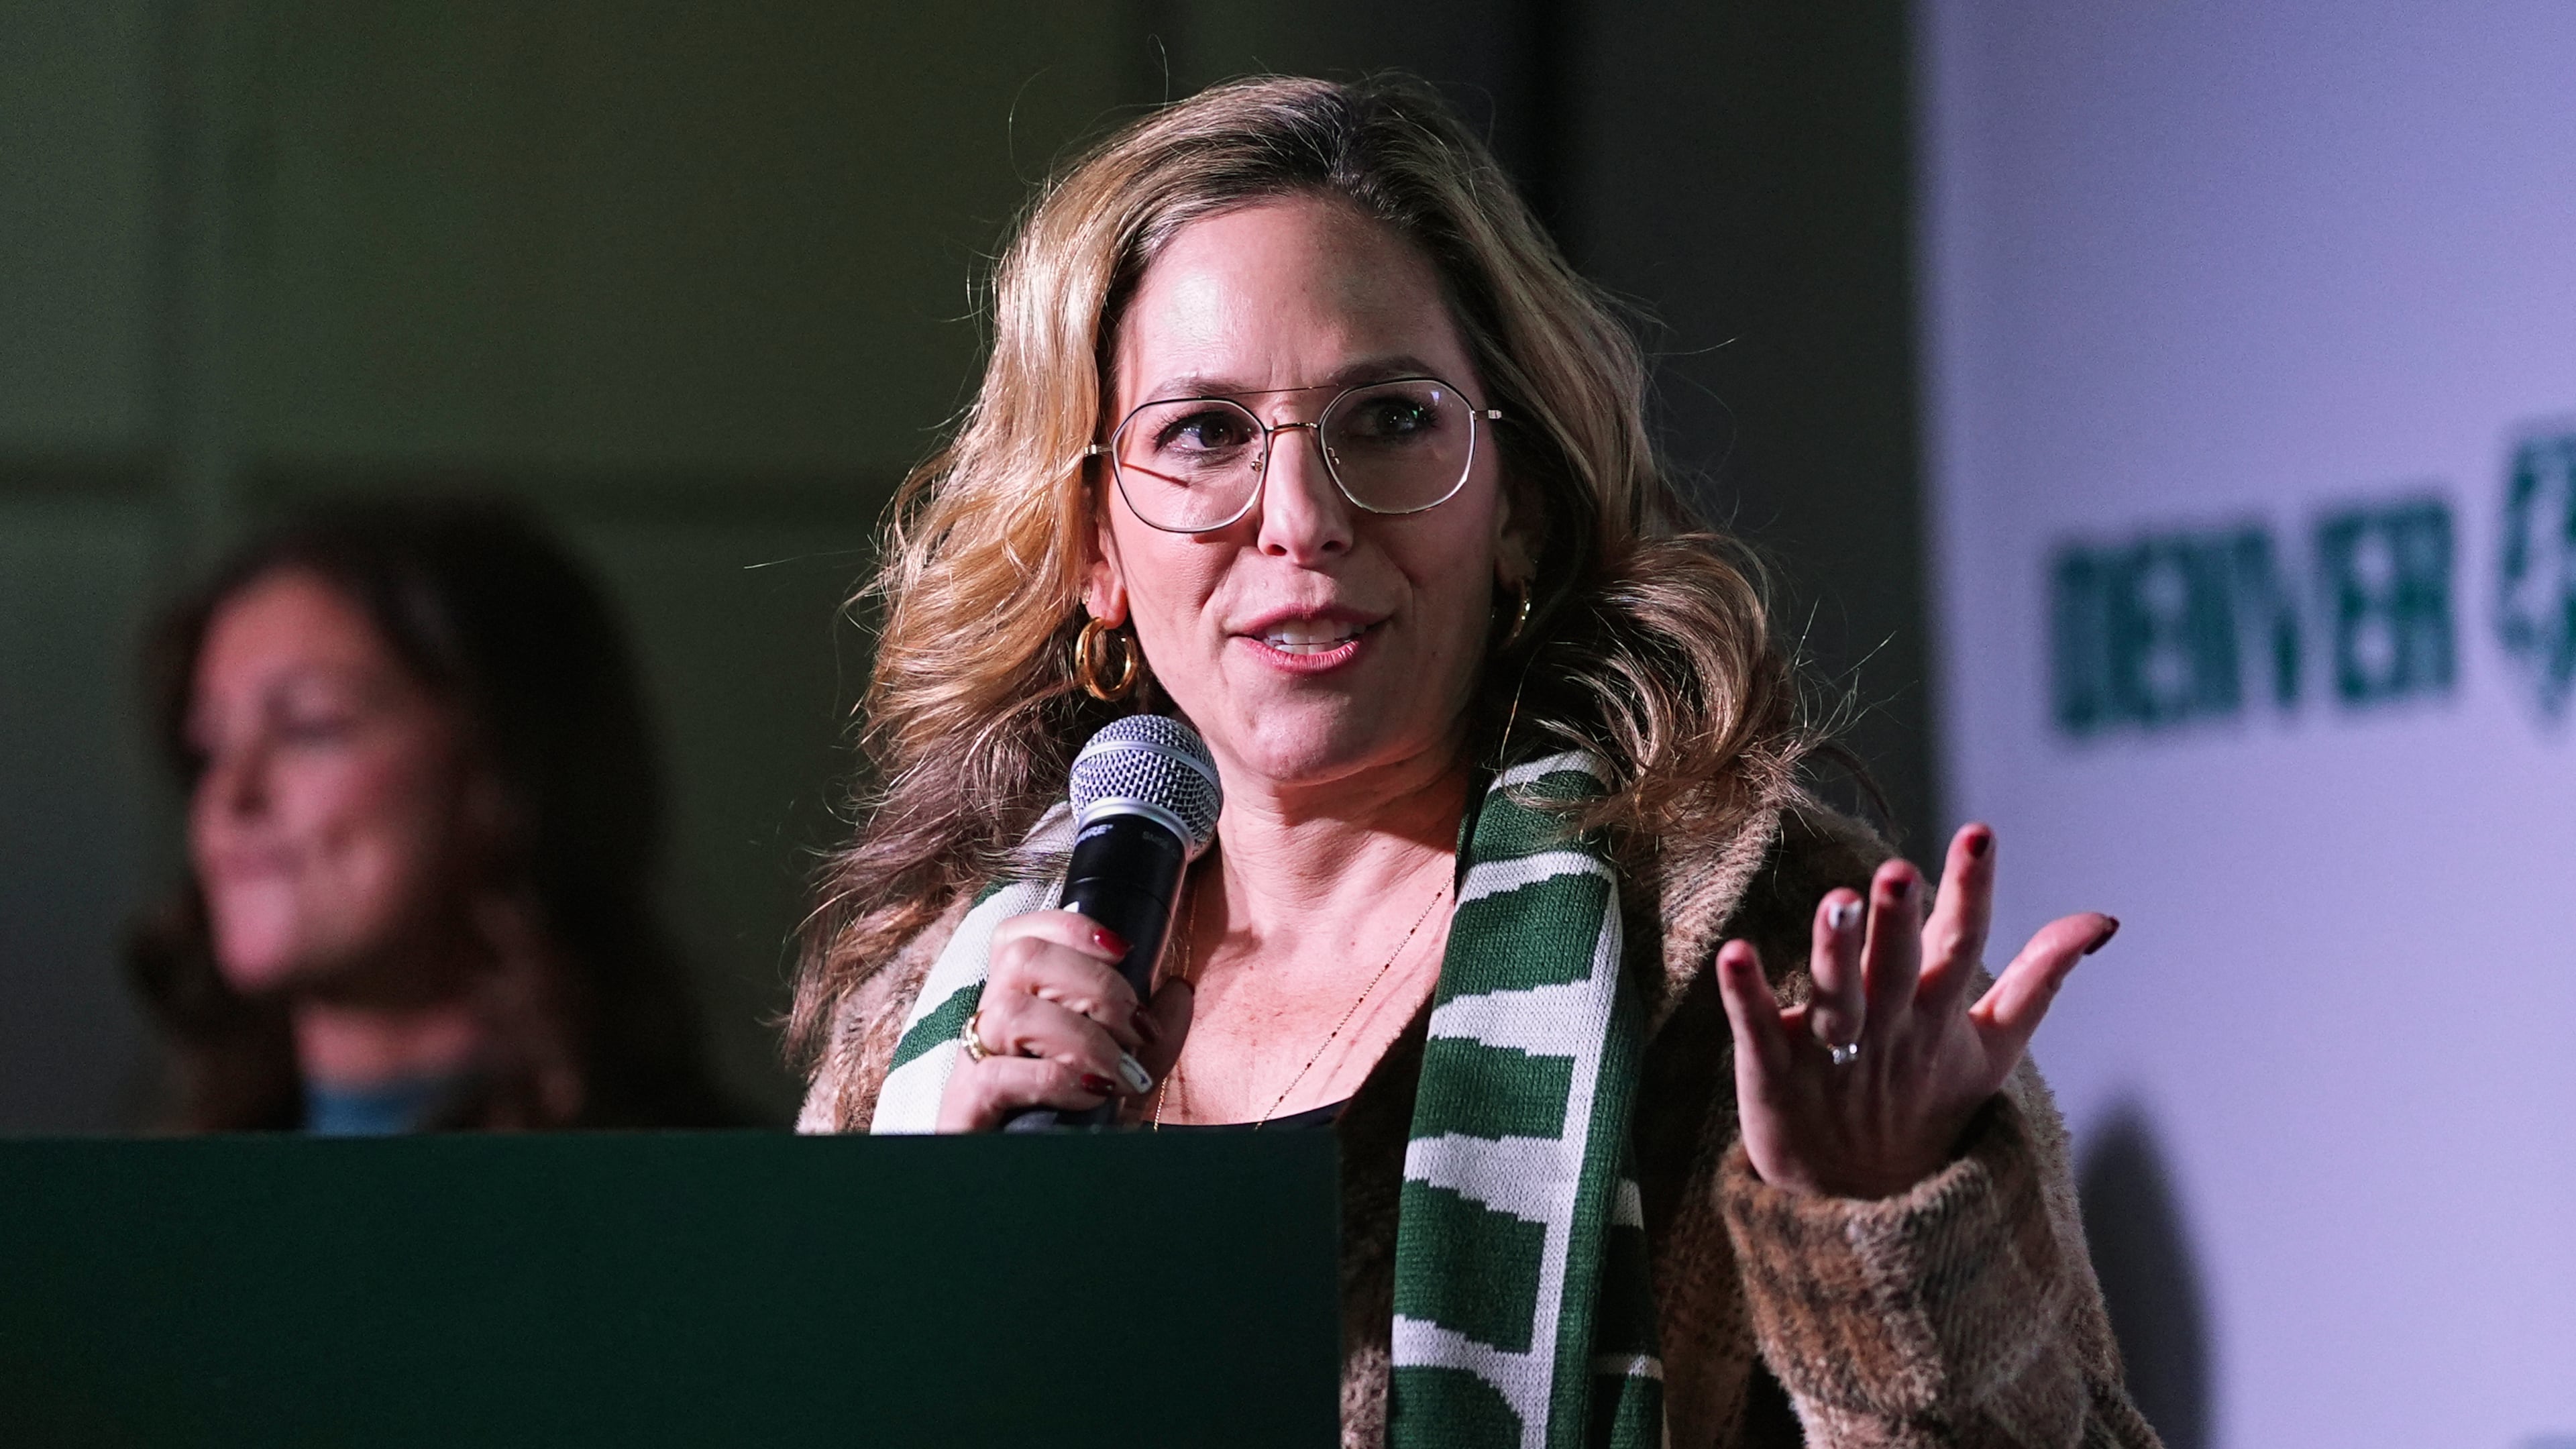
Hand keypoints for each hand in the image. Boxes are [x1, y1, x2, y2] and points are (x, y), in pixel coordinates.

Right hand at [935, 909, 1193, 1131]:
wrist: (1038, 1193)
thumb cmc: (1074, 1130)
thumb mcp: (1125, 1077)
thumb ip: (1152, 1039)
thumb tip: (1177, 990)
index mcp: (1020, 1006)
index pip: (1019, 936)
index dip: (1069, 926)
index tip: (1122, 948)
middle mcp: (989, 1027)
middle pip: (1020, 958)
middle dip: (1094, 983)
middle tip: (1135, 1029)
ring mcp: (972, 1067)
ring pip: (1010, 1012)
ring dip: (1082, 1037)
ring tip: (1118, 1074)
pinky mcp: (965, 1111)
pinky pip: (998, 1075)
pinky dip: (1056, 1080)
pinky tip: (1089, 1096)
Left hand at [1713, 824, 2117, 1197]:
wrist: (1866, 1205)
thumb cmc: (1929, 1106)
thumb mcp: (1993, 1048)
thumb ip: (2041, 978)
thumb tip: (2102, 919)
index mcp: (1939, 1014)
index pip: (1963, 944)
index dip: (1970, 890)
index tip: (1978, 833)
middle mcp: (1889, 1030)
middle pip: (1895, 969)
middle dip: (1898, 923)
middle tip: (1899, 872)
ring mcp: (1832, 1054)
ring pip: (1836, 998)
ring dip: (1834, 951)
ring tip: (1835, 901)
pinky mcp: (1775, 1072)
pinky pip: (1759, 1030)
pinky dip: (1747, 995)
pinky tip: (1735, 954)